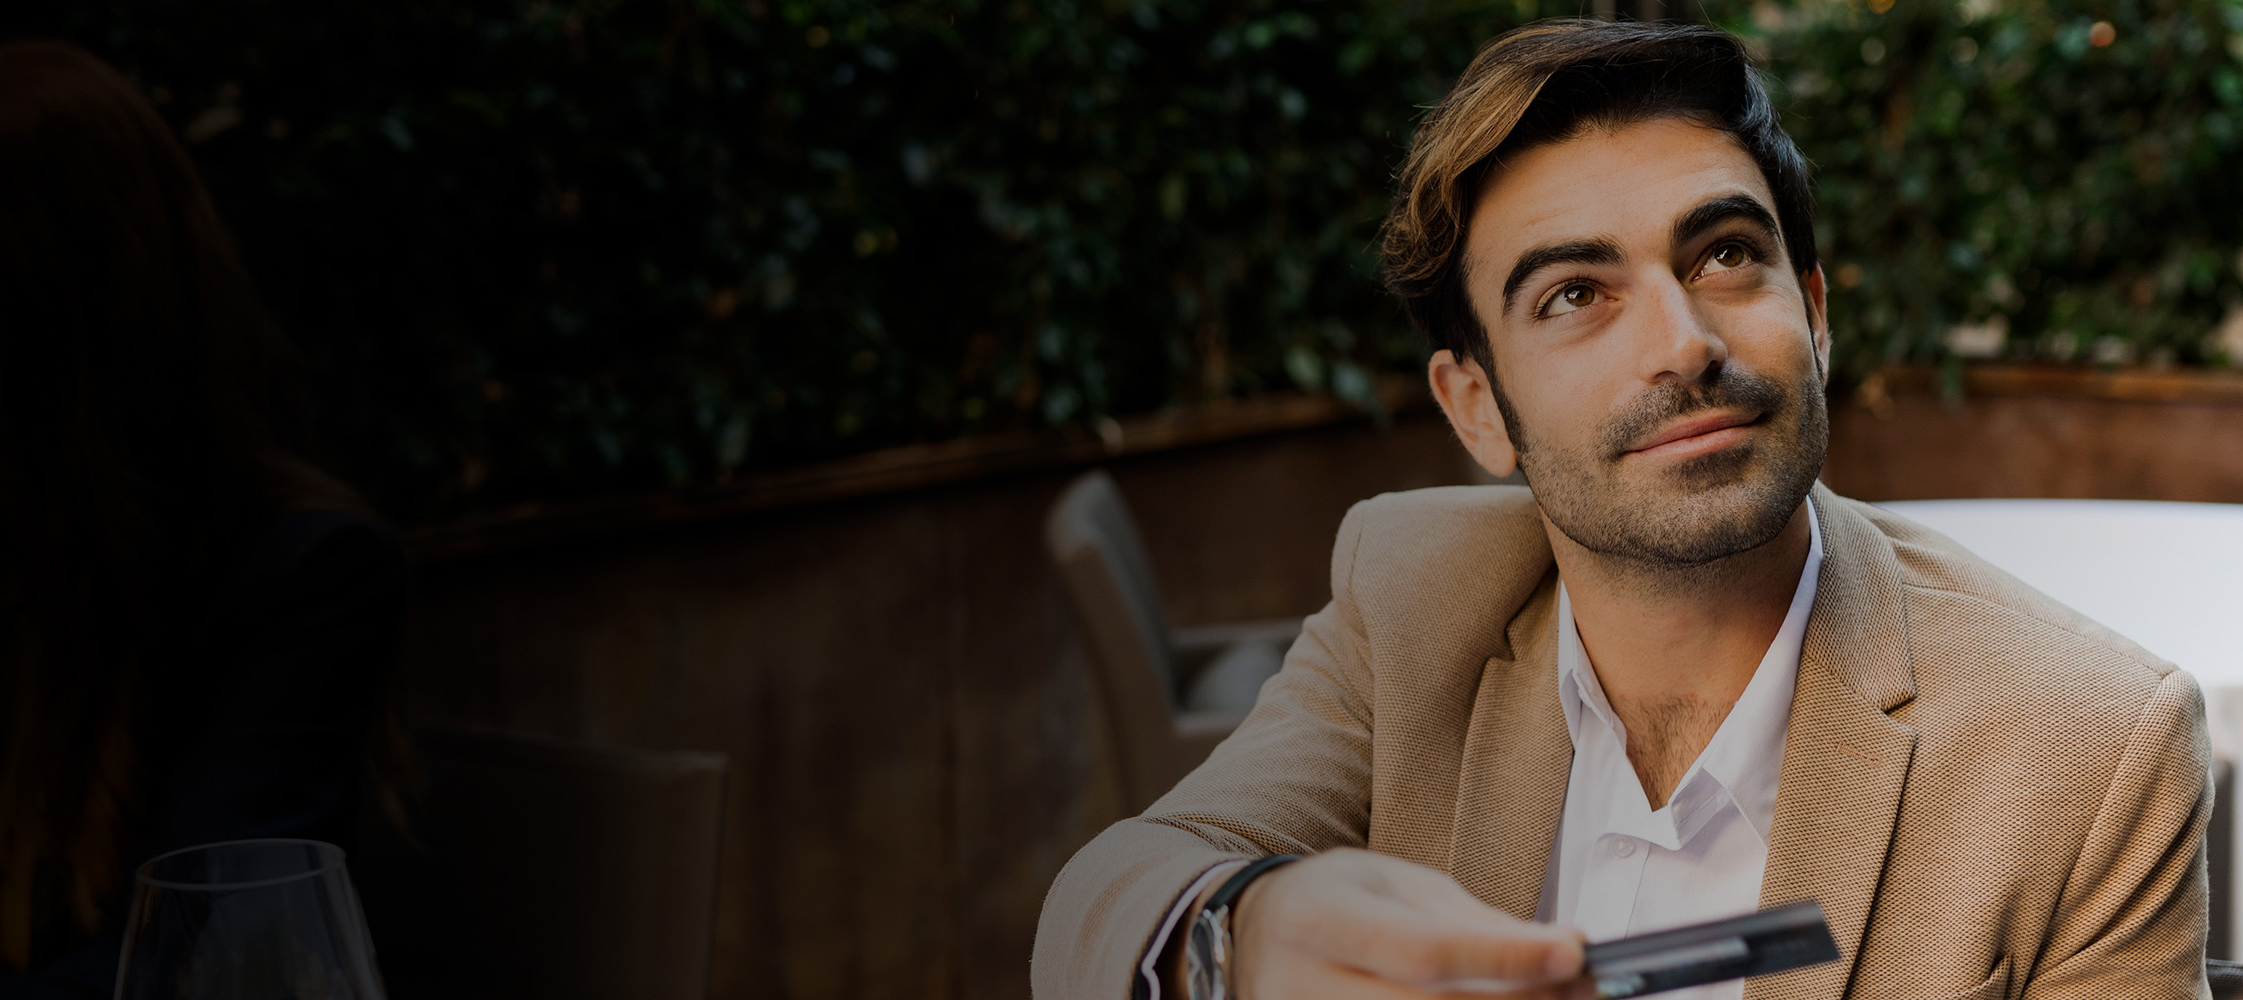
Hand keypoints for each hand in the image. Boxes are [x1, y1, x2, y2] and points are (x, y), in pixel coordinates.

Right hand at [1232, 848, 1586, 998]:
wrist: (1257, 935)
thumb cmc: (1340, 904)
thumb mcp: (1400, 886)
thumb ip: (1477, 922)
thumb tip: (1568, 951)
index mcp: (1321, 918)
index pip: (1423, 949)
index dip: (1503, 957)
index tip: (1573, 954)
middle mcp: (1305, 986)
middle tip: (1582, 991)